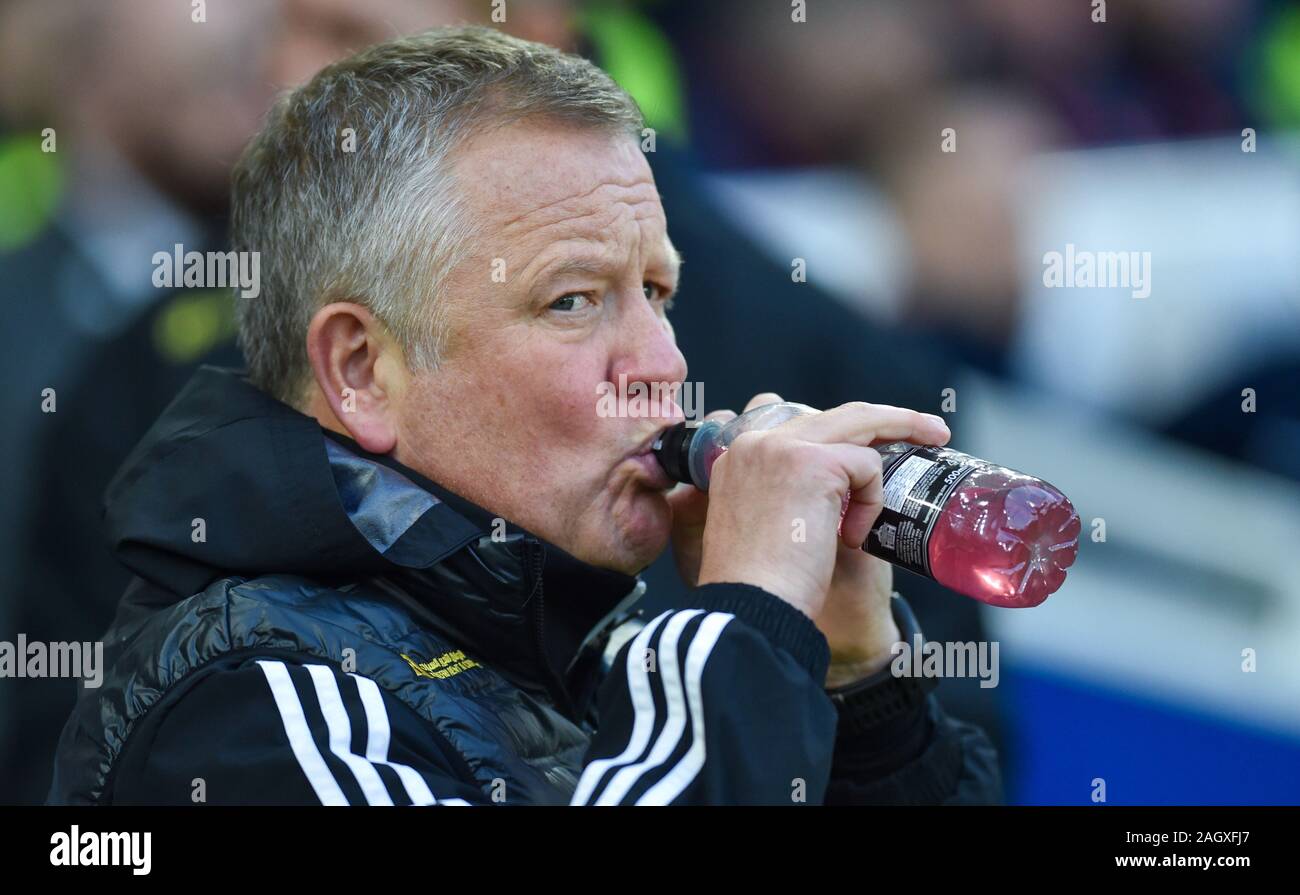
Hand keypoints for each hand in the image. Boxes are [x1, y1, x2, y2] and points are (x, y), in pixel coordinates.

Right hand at [693, 395, 949, 623]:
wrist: (751, 608)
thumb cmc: (758, 585)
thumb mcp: (760, 525)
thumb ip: (782, 495)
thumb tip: (836, 484)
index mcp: (737, 457)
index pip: (800, 422)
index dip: (844, 430)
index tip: (871, 442)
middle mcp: (755, 443)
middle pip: (835, 415)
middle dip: (888, 417)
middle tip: (928, 429)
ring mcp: (782, 449)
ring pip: (860, 422)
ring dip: (904, 430)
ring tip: (934, 441)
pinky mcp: (813, 464)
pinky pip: (867, 466)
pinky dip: (871, 503)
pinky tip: (851, 538)